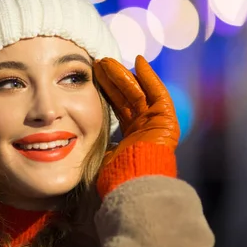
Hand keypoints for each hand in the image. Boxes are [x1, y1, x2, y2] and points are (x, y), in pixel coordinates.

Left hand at [93, 55, 179, 193]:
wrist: (132, 186)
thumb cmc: (114, 177)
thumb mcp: (102, 156)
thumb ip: (99, 143)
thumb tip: (79, 138)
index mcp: (131, 138)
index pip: (119, 108)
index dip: (109, 91)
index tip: (96, 77)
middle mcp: (145, 129)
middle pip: (127, 97)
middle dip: (112, 79)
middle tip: (98, 63)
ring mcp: (156, 125)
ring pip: (138, 92)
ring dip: (123, 75)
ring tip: (107, 61)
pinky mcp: (167, 121)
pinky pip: (158, 93)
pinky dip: (150, 77)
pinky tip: (139, 62)